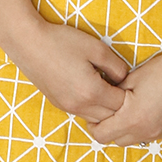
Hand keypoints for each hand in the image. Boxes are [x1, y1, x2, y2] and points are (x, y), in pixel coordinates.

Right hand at [2, 19, 128, 122]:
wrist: (28, 43)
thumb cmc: (62, 42)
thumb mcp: (97, 48)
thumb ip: (117, 66)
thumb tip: (124, 79)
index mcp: (91, 92)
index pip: (122, 105)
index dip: (130, 94)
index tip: (133, 82)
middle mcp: (79, 106)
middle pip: (110, 118)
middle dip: (120, 105)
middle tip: (123, 87)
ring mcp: (67, 107)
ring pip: (96, 119)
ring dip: (106, 108)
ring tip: (109, 88)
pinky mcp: (59, 104)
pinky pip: (83, 113)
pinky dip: (92, 107)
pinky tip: (93, 89)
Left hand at [86, 44, 161, 147]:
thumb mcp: (132, 78)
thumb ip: (114, 94)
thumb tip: (103, 99)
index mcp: (133, 120)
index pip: (101, 135)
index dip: (93, 124)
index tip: (95, 112)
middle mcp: (147, 132)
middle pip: (116, 141)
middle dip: (109, 128)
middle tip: (110, 110)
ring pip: (134, 139)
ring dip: (127, 129)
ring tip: (129, 108)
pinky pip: (152, 135)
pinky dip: (144, 126)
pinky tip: (149, 108)